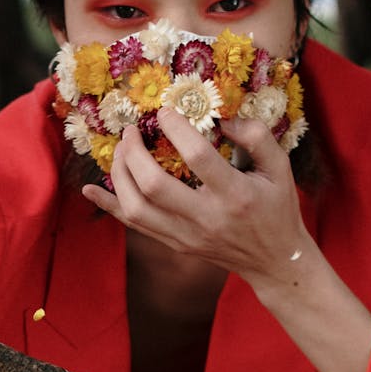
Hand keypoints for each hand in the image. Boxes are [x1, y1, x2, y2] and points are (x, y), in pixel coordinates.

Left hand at [82, 107, 311, 294]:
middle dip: (135, 153)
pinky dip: (109, 206)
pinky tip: (89, 189)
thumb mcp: (280, 168)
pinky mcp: (175, 245)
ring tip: (121, 149)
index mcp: (235, 195)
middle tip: (133, 130)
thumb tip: (221, 118)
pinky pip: (133, 226)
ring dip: (119, 175)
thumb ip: (257, 136)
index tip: (166, 110)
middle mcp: (207, 218)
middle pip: (154, 185)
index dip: (176, 128)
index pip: (197, 158)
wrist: (274, 261)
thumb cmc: (277, 208)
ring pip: (137, 208)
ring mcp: (187, 236)